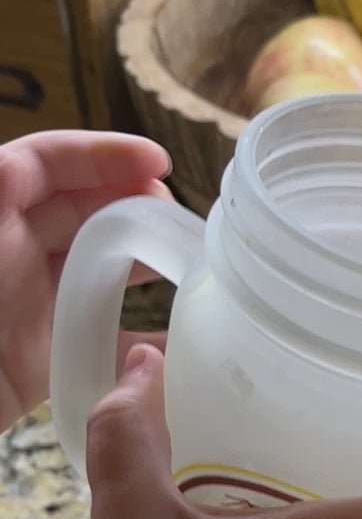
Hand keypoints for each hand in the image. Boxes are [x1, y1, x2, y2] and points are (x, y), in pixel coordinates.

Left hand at [0, 129, 170, 433]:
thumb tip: (15, 166)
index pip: (44, 163)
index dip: (100, 154)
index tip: (158, 162)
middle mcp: (8, 253)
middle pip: (79, 212)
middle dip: (132, 204)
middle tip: (177, 220)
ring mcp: (25, 307)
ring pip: (94, 270)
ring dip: (140, 261)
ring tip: (186, 263)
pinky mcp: (38, 364)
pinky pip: (98, 346)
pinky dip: (138, 343)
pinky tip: (180, 342)